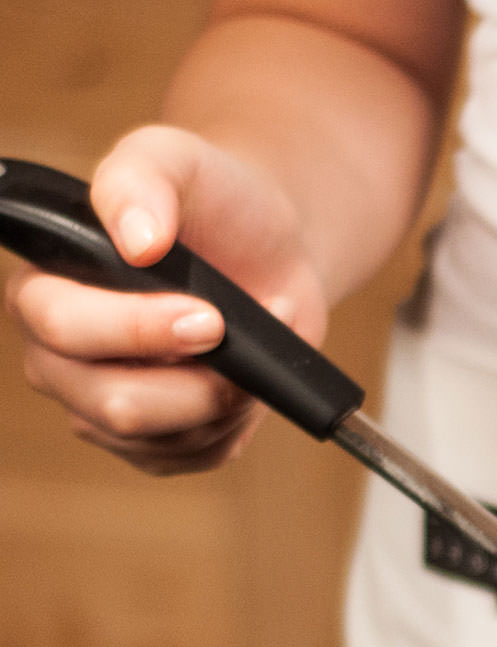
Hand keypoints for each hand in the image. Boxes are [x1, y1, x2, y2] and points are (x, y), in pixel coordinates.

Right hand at [4, 125, 328, 474]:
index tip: (207, 316)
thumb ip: (139, 181)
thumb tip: (136, 240)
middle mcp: (61, 357)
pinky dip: (236, 423)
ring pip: (161, 439)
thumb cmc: (212, 200)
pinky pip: (198, 455)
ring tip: (244, 347)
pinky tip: (246, 381)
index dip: (136, 330)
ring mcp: (106, 405)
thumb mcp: (173, 160)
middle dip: (192, 381)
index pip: (61, 328)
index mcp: (44, 289)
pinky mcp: (160, 441)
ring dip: (222, 400)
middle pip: (112, 405)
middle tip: (233, 336)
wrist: (272, 247)